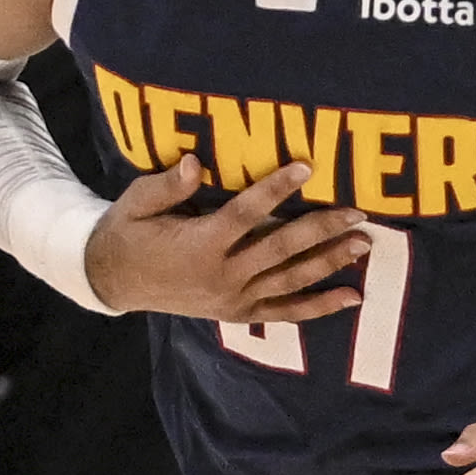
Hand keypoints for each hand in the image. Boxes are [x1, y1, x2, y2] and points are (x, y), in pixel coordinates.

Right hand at [83, 153, 373, 326]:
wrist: (112, 280)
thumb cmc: (128, 232)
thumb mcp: (136, 202)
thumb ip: (167, 185)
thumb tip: (194, 162)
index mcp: (198, 244)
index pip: (246, 213)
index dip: (276, 189)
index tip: (307, 166)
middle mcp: (222, 275)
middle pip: (280, 248)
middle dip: (321, 229)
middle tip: (357, 212)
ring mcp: (233, 298)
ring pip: (290, 279)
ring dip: (329, 262)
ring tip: (362, 244)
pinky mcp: (238, 313)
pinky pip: (285, 312)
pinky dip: (320, 306)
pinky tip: (351, 297)